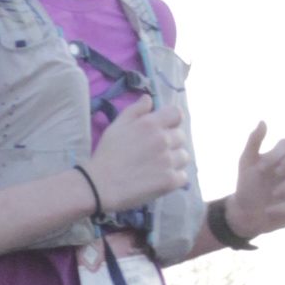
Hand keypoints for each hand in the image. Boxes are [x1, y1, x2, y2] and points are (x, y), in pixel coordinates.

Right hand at [86, 98, 190, 213]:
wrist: (100, 185)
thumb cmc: (106, 154)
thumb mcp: (116, 126)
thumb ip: (135, 110)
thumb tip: (149, 99)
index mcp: (150, 124)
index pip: (177, 114)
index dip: (173, 120)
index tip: (166, 128)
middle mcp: (163, 140)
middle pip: (181, 136)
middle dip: (171, 142)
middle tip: (156, 152)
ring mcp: (168, 161)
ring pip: (184, 157)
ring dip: (174, 160)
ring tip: (158, 167)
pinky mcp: (170, 180)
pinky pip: (183, 176)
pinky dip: (175, 178)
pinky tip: (161, 179)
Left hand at [223, 122, 284, 240]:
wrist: (247, 212)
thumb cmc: (249, 184)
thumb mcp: (247, 162)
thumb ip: (254, 141)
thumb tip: (262, 121)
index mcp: (283, 154)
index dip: (275, 154)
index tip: (259, 169)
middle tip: (277, 173)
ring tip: (273, 194)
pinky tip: (270, 211)